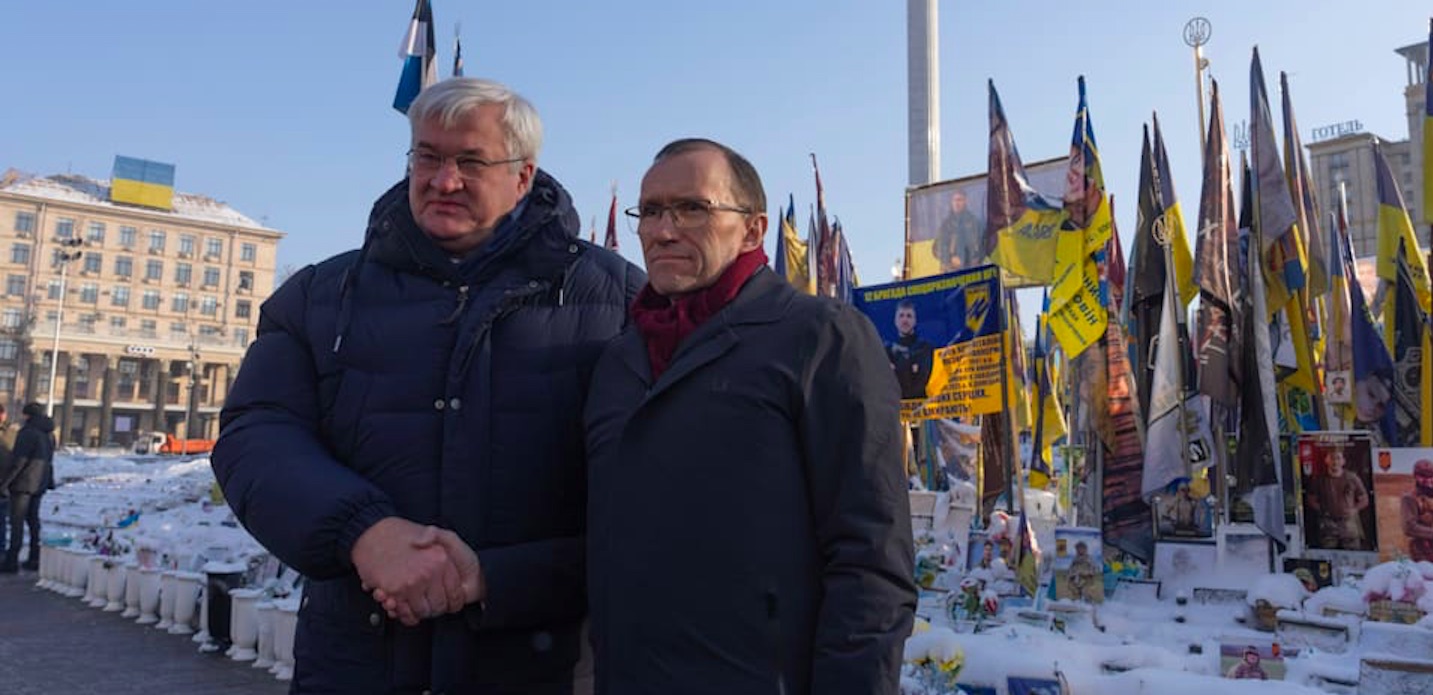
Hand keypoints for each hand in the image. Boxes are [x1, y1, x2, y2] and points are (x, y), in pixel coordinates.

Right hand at [371, 526, 485, 621]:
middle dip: (435, 608)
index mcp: (441, 559)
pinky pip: (406, 614)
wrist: (370, 532)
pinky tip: (403, 606)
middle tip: (428, 602)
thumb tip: (453, 562)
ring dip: (419, 611)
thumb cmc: (399, 533)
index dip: (452, 601)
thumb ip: (447, 545)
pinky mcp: (395, 590)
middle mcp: (429, 572)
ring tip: (415, 603)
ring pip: (423, 612)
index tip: (447, 601)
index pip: (456, 594)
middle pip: (440, 606)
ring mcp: (412, 582)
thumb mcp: (431, 531)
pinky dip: (405, 615)